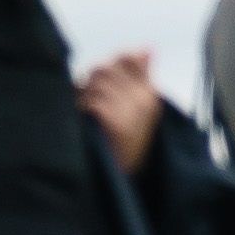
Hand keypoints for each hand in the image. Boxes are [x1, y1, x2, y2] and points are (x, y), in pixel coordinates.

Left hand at [79, 50, 164, 172]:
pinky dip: (83, 109)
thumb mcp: (138, 113)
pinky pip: (91, 100)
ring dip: (84, 96)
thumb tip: (148, 47)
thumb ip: (139, 76)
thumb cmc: (123, 147)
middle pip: (104, 69)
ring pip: (95, 82)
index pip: (127, 59)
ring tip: (89, 118)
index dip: (108, 69)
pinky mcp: (114, 121)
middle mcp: (144, 101)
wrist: (118, 186)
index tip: (102, 89)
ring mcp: (131, 111)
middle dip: (92, 83)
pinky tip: (89, 125)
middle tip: (90, 106)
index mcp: (151, 97)